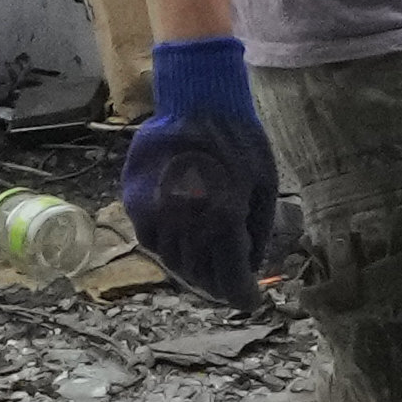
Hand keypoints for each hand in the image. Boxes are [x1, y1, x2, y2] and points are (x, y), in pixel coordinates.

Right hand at [124, 36, 276, 303]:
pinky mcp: (136, 203)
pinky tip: (186, 244)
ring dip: (193, 272)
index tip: (252, 301)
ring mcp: (155, 214)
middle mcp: (184, 224)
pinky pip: (152, 241)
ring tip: (209, 270)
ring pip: (173, 263)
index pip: (230, 278)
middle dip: (219, 286)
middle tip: (231, 287)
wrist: (197, 100)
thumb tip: (249, 267)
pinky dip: (171, 250)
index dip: (242, 296)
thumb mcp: (264, 186)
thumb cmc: (240, 139)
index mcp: (222, 220)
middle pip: (200, 276)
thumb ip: (256, 232)